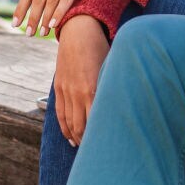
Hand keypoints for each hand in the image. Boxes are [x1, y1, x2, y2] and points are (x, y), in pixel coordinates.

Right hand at [52, 15, 108, 144]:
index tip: (109, 147)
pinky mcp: (59, 86)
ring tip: (83, 147)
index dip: (101, 136)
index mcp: (94, 89)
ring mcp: (67, 90)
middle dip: (88, 141)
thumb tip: (125, 106)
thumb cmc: (101, 48)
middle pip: (81, 126)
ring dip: (76, 137)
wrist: (79, 31)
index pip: (97, 121)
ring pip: (69, 122)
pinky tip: (70, 136)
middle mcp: (79, 93)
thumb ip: (113, 87)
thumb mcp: (110, 68)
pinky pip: (60, 113)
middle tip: (97, 153)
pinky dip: (64, 127)